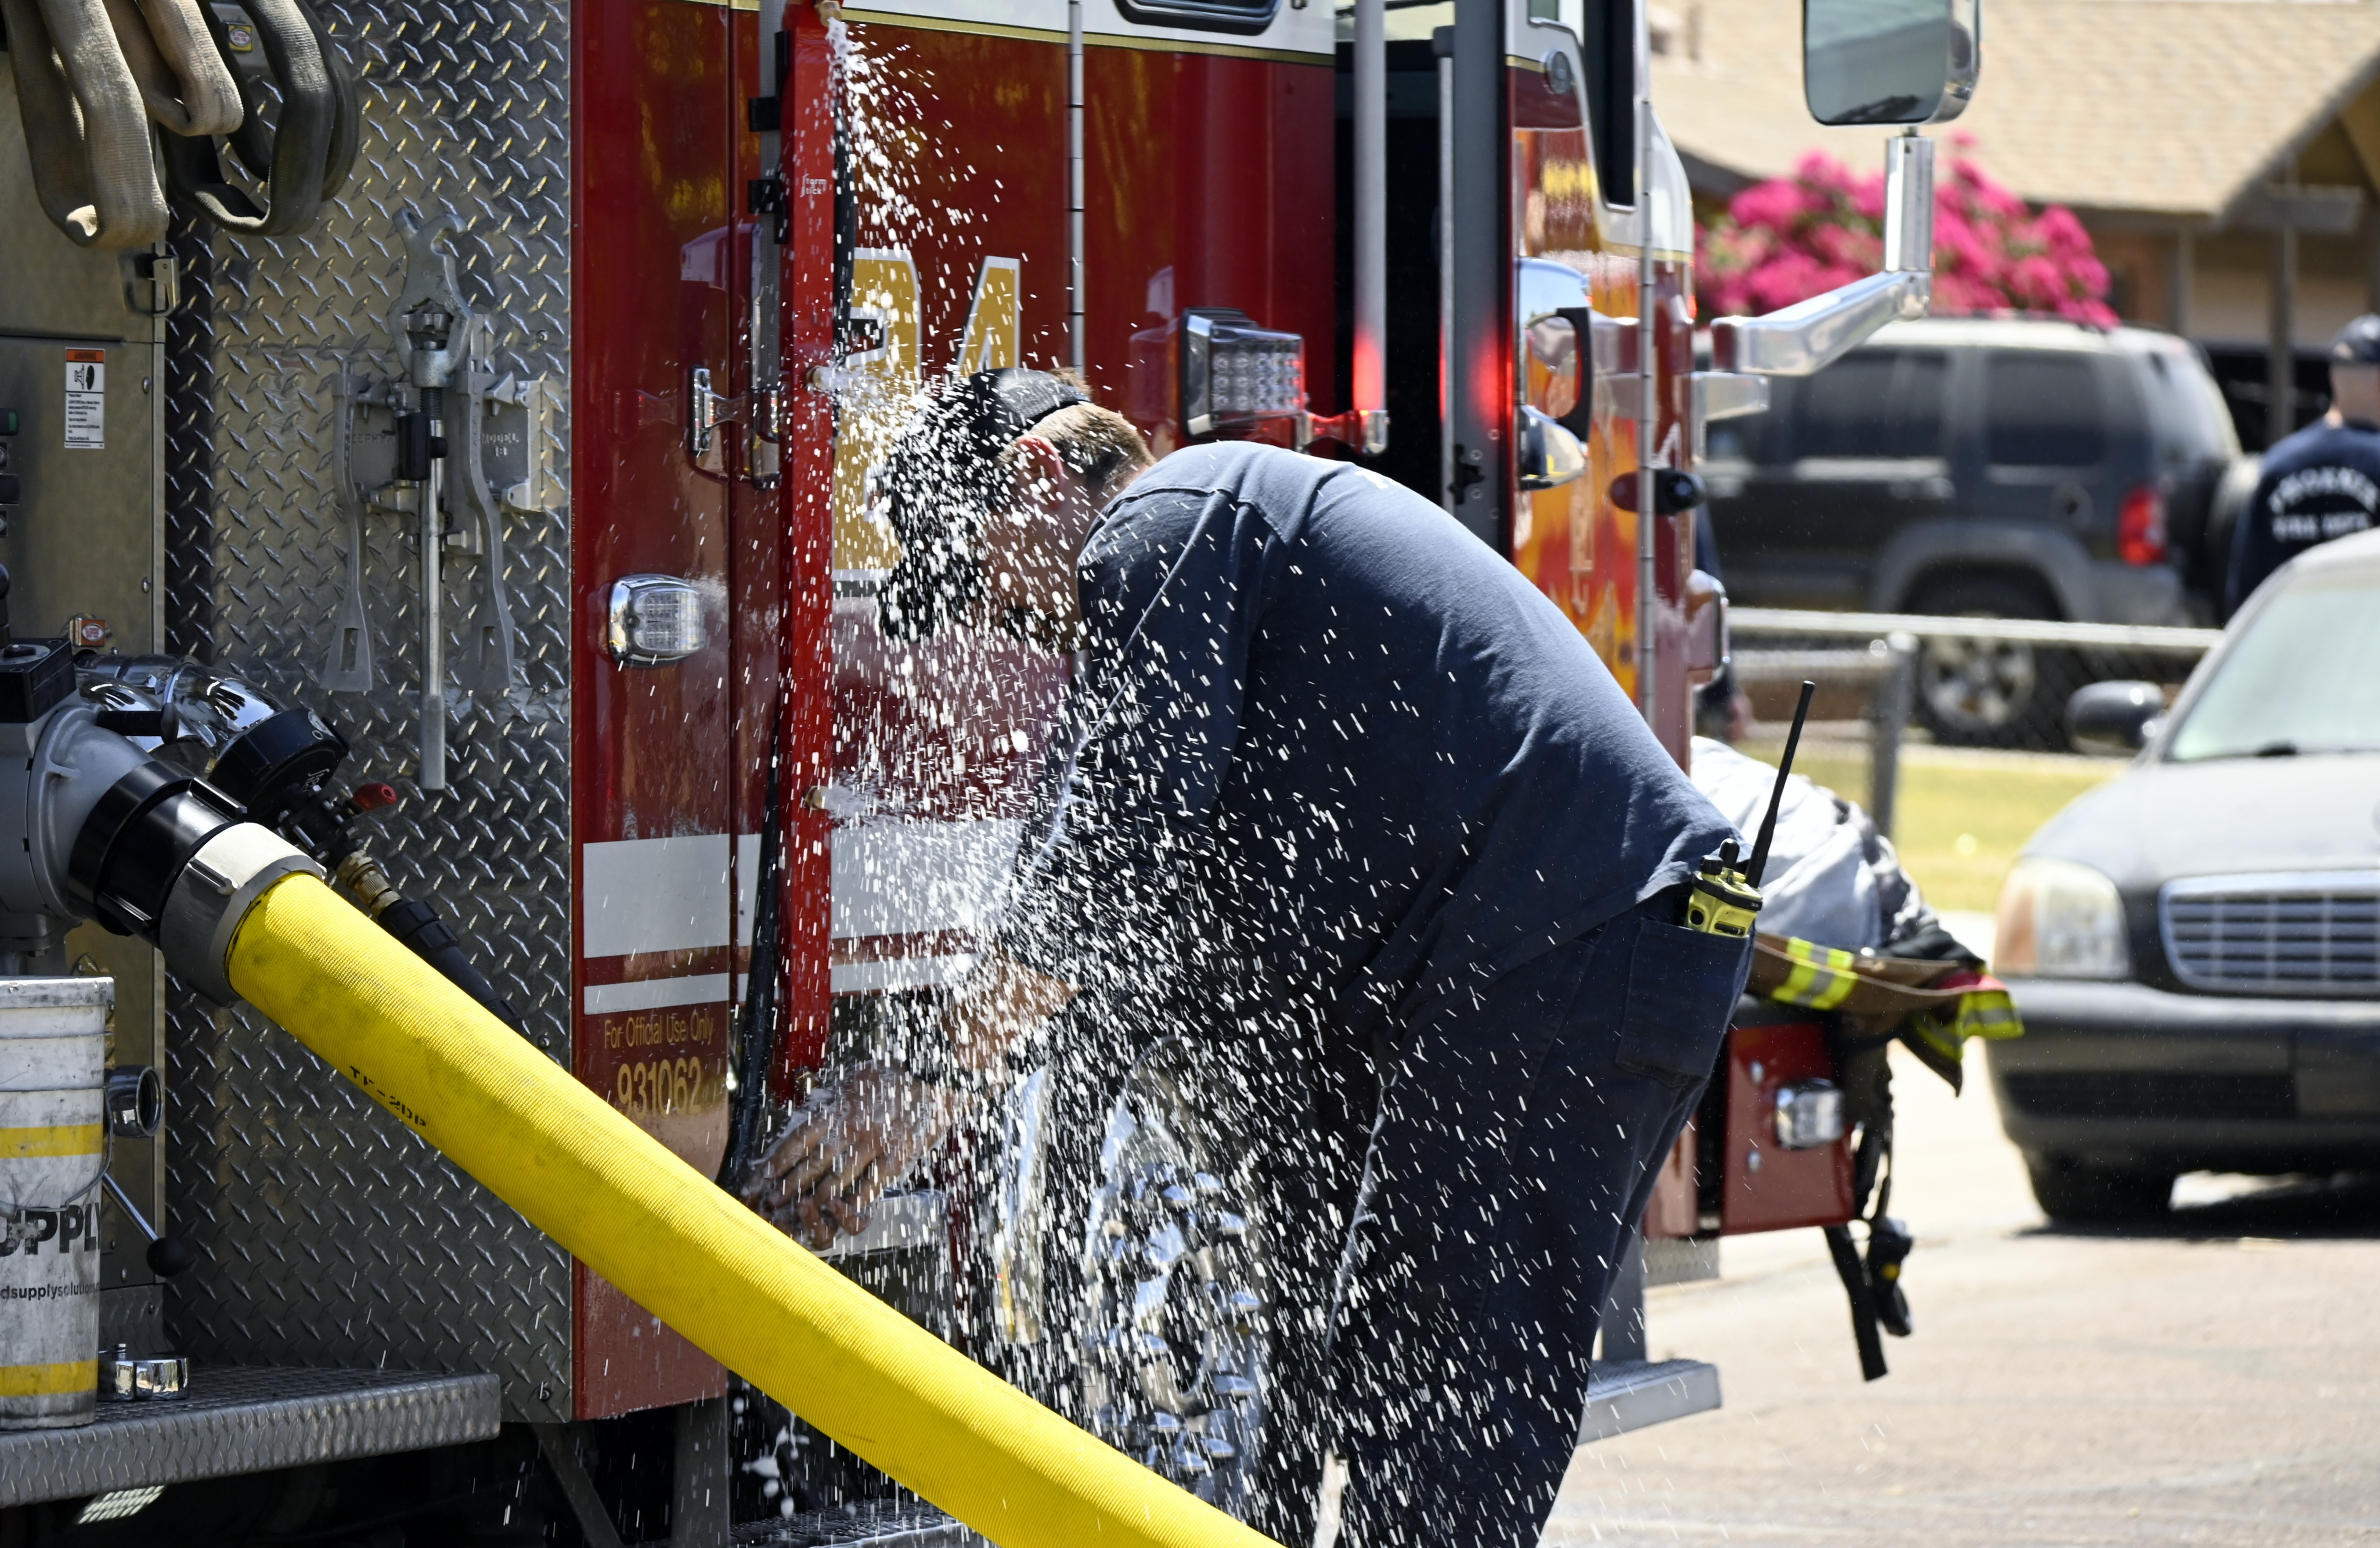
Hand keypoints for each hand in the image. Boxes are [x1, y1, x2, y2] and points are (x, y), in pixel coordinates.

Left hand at [741, 1064, 961, 1248]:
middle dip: (789, 1187)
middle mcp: (851, 1126)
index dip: (777, 1162)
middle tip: (772, 1203)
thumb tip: (804, 1116)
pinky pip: (874, 1182)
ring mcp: (875, 1142)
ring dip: (817, 1199)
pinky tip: (846, 1212)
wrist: (934, 1074)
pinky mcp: (899, 1153)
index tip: (761, 1179)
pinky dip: (858, 1200)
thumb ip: (832, 1099)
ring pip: (839, 1178)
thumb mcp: (854, 1079)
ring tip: (802, 1212)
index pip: (798, 1140)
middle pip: (812, 1164)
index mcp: (837, 1108)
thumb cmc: (893, 1077)